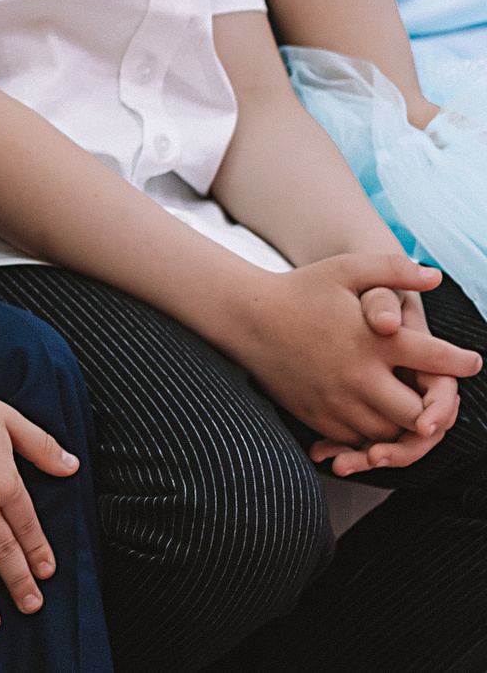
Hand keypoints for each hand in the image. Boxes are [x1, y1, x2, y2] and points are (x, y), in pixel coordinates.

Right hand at [229, 256, 477, 450]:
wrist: (246, 318)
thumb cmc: (301, 289)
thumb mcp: (346, 269)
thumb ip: (392, 269)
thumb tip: (435, 275)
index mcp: (373, 341)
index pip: (435, 358)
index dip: (460, 362)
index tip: (471, 362)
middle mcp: (359, 376)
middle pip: (420, 413)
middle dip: (438, 409)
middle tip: (443, 399)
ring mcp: (337, 400)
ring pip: (391, 433)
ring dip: (407, 424)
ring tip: (415, 411)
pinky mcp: (319, 416)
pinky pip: (359, 441)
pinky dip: (376, 436)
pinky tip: (381, 420)